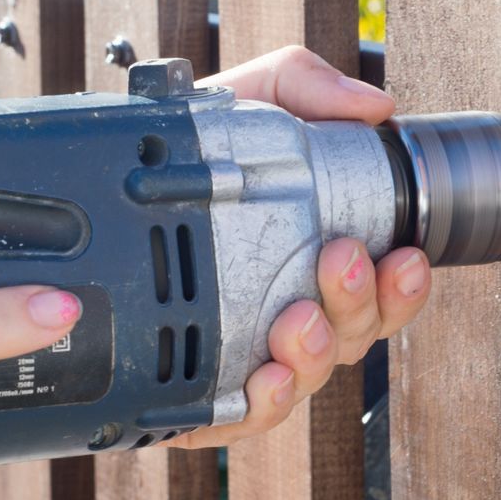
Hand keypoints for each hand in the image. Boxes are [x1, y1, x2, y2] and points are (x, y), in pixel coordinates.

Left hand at [166, 46, 432, 449]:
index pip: (382, 288)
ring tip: (296, 321)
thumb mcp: (246, 99)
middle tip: (341, 260)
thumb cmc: (189, 150)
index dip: (403, 284)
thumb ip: (304, 85)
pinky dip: (257, 404)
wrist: (97, 181)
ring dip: (314, 354)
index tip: (404, 255)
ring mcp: (250, 353)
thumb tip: (373, 106)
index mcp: (317, 259)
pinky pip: (239, 414)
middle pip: (353, 336)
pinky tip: (260, 379)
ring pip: (305, 375)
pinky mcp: (200, 392)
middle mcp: (293, 311)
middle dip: (359, 305)